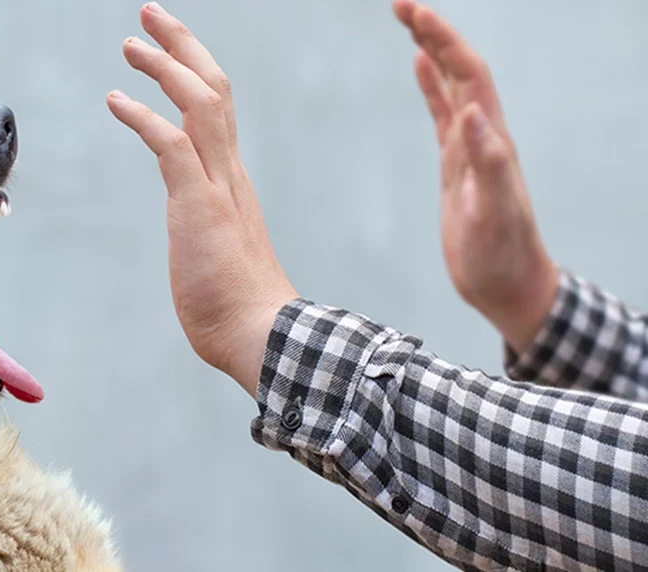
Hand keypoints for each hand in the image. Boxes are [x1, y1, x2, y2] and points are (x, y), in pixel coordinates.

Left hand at [107, 3, 296, 396]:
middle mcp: (229, 173)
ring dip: (164, 66)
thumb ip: (207, 233)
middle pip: (214, 87)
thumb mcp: (216, 255)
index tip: (168, 48)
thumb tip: (199, 242)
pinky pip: (171, 145)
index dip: (192, 71)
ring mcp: (217, 186)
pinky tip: (116, 99)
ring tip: (130, 42)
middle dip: (182, 44)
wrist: (261, 336)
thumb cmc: (238, 308)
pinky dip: (143, 116)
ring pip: (200, 103)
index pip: (218, 109)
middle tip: (150, 13)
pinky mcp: (198, 205)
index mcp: (232, 180)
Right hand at [394, 0, 557, 351]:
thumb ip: (488, 161)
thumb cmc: (502, 255)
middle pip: (459, 67)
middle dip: (433, 31)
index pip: (468, 73)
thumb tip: (471, 110)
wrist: (508, 284)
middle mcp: (483, 134)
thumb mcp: (494, 212)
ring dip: (432, 49)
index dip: (443, 39)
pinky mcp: (457, 164)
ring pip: (451, 84)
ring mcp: (470, 147)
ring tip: (408, 20)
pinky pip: (442, 112)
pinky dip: (430, 85)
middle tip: (400, 3)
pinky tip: (418, 68)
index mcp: (491, 138)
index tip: (413, 11)